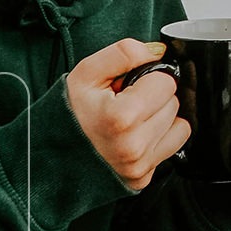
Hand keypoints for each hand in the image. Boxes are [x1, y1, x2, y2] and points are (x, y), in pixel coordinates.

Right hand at [67, 39, 188, 190]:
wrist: (51, 153)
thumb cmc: (70, 112)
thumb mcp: (86, 73)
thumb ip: (124, 53)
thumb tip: (158, 52)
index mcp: (120, 117)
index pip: (166, 82)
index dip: (148, 78)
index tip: (128, 86)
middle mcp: (133, 146)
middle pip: (173, 103)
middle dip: (154, 98)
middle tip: (126, 103)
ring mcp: (139, 165)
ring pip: (179, 124)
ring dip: (159, 117)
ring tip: (130, 120)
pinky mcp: (143, 178)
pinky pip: (175, 144)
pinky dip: (162, 136)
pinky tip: (139, 134)